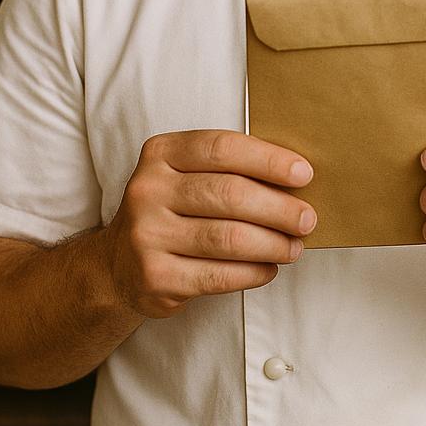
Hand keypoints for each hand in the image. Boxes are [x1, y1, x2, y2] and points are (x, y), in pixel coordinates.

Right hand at [103, 130, 316, 318]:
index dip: (268, 160)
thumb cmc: (173, 209)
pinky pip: (218, 275)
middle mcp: (148, 189)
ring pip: (228, 238)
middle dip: (279, 208)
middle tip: (307, 219)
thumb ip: (229, 168)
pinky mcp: (154, 277)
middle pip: (229, 194)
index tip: (303, 173)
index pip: (222, 148)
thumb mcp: (186, 174)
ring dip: (272, 244)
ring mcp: (147, 234)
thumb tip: (296, 177)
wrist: (118, 263)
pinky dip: (252, 273)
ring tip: (295, 247)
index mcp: (161, 153)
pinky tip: (269, 268)